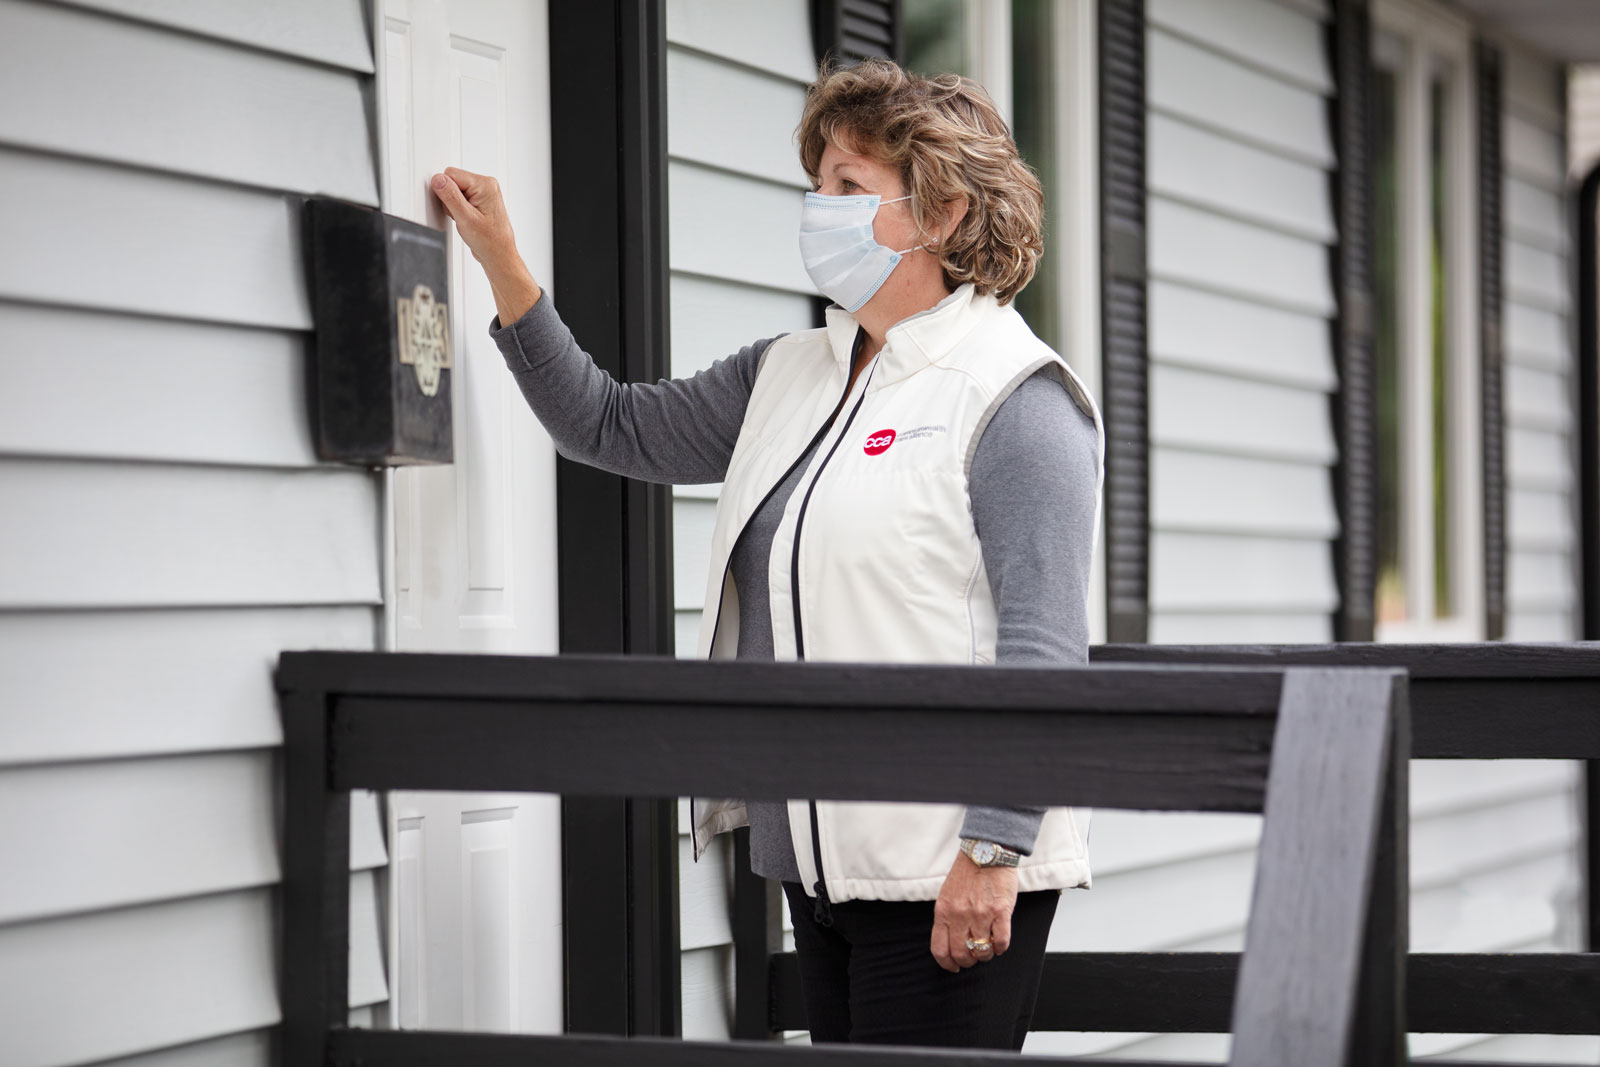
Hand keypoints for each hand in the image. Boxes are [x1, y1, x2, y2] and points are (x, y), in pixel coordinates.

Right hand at [430, 167, 517, 268]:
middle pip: (452, 180)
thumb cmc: (489, 241)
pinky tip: (466, 219)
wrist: (499, 255)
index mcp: (485, 184)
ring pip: (454, 190)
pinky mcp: (479, 200)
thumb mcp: (466, 218)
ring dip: (453, 205)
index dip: (445, 192)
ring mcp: (483, 192)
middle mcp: (486, 184)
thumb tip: (438, 179)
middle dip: (449, 199)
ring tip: (465, 219)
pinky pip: (459, 197)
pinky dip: (458, 209)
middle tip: (460, 215)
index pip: (450, 174)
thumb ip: (450, 196)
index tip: (454, 208)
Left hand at [930, 851, 1016, 972]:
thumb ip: (946, 918)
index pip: (940, 949)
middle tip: (974, 957)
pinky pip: (1001, 941)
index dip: (947, 964)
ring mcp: (980, 914)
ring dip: (986, 954)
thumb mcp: (947, 895)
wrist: (986, 852)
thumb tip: (950, 943)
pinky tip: (1000, 943)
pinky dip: (1001, 947)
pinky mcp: (1000, 911)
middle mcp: (960, 915)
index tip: (954, 967)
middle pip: (961, 954)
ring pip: (982, 950)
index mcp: (943, 912)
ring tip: (988, 948)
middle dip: (968, 961)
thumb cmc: (967, 874)